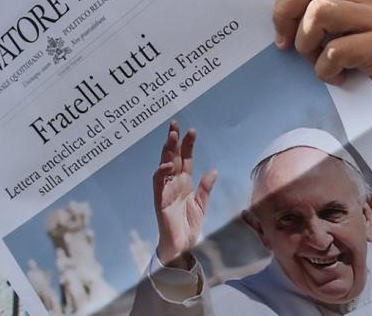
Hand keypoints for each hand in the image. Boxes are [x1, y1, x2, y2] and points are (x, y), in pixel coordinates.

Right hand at [153, 122, 217, 268]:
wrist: (182, 247)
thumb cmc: (189, 226)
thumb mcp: (201, 204)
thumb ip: (205, 187)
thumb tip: (213, 170)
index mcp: (185, 183)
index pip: (185, 159)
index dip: (187, 145)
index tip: (191, 130)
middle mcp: (174, 183)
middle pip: (173, 158)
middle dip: (173, 141)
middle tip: (175, 124)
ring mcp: (166, 191)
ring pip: (164, 166)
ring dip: (167, 152)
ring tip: (171, 137)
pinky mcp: (160, 201)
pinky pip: (158, 184)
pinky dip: (162, 174)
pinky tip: (168, 165)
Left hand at [264, 0, 371, 134]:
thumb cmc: (339, 74)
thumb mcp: (314, 38)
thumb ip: (300, 13)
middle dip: (284, 13)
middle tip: (284, 44)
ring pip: (320, 12)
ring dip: (305, 45)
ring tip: (315, 63)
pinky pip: (335, 50)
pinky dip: (324, 71)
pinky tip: (336, 79)